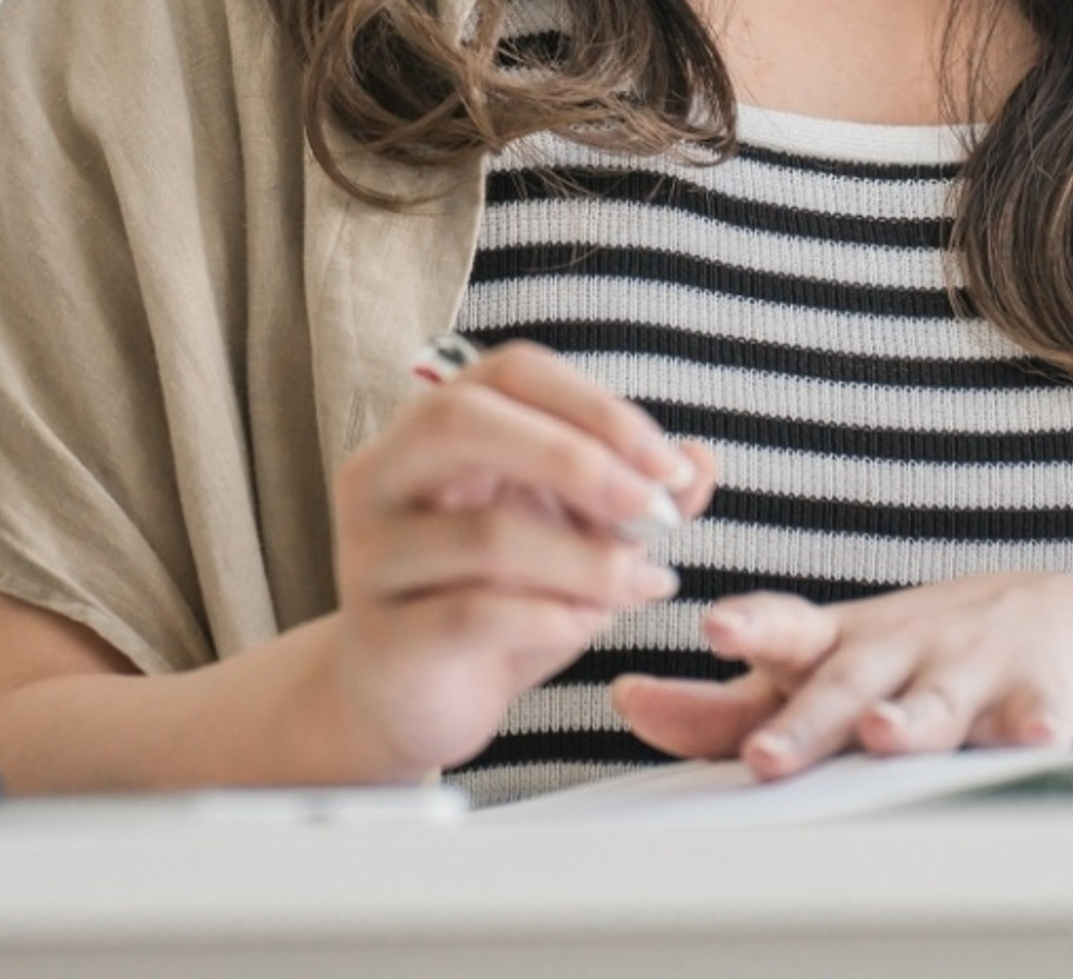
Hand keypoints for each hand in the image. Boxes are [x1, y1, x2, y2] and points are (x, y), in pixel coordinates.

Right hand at [320, 342, 719, 777]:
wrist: (412, 701)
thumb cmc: (493, 601)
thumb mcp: (573, 540)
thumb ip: (632, 499)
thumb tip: (700, 461)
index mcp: (433, 430)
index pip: (510, 372)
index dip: (594, 405)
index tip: (666, 463)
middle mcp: (384, 476)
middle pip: (462, 419)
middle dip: (575, 458)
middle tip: (651, 509)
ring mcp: (372, 555)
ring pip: (484, 532)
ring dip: (586, 562)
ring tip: (637, 586)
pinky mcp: (384, 637)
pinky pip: (475, 615)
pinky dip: (552, 619)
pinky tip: (584, 626)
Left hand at [612, 573, 1072, 775]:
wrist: (1049, 623)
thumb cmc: (904, 656)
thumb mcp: (815, 671)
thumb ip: (723, 707)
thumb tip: (630, 704)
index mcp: (836, 644)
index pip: (783, 629)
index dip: (749, 628)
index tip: (713, 627)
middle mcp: (897, 648)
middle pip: (848, 685)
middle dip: (810, 720)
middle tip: (769, 754)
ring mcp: (967, 668)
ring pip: (937, 700)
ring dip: (911, 718)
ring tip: (885, 736)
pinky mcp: (1038, 694)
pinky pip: (1040, 716)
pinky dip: (1038, 727)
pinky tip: (1034, 739)